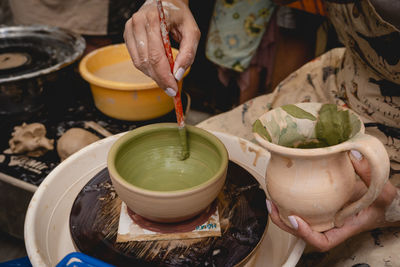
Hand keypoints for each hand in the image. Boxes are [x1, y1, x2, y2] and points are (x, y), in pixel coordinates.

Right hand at [124, 0, 199, 95]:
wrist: (166, 1)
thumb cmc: (180, 17)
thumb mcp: (192, 32)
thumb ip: (188, 53)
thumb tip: (178, 75)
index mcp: (155, 19)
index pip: (157, 55)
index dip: (164, 76)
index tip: (173, 90)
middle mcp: (138, 22)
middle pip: (147, 61)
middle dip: (160, 79)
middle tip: (171, 89)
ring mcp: (130, 28)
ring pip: (139, 62)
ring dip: (153, 75)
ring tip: (166, 78)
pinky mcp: (127, 34)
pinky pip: (135, 59)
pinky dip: (147, 68)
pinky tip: (158, 68)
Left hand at [266, 150, 398, 251]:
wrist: (381, 202)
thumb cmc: (381, 201)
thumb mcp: (382, 189)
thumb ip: (370, 173)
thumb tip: (352, 154)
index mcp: (344, 228)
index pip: (322, 241)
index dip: (306, 234)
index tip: (294, 219)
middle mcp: (330, 225)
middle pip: (302, 234)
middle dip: (284, 223)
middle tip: (272, 206)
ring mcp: (323, 218)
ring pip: (298, 223)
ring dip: (281, 214)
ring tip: (270, 200)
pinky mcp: (318, 207)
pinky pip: (301, 209)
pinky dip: (289, 202)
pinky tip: (280, 190)